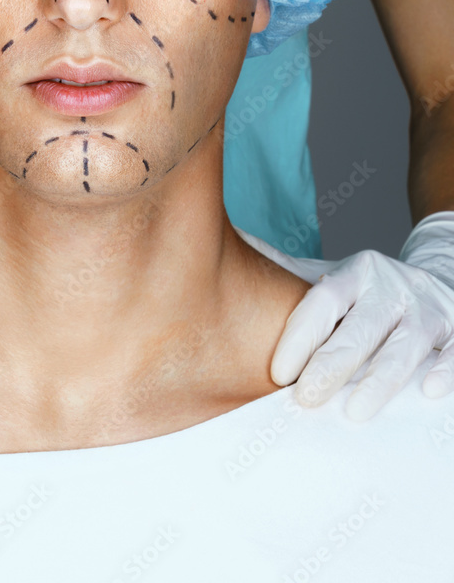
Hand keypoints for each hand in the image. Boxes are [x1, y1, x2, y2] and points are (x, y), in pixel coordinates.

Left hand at [270, 245, 453, 419]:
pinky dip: (445, 369)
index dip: (300, 335)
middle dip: (332, 364)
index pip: (323, 301)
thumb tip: (228, 251)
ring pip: (405, 344)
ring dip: (381, 378)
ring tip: (356, 409)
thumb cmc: (371, 293)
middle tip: (306, 397)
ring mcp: (427, 308)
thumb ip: (287, 272)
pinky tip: (429, 391)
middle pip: (360, 328)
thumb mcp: (334, 275)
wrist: (443, 277)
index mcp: (355, 274)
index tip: (277, 371)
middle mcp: (391, 288)